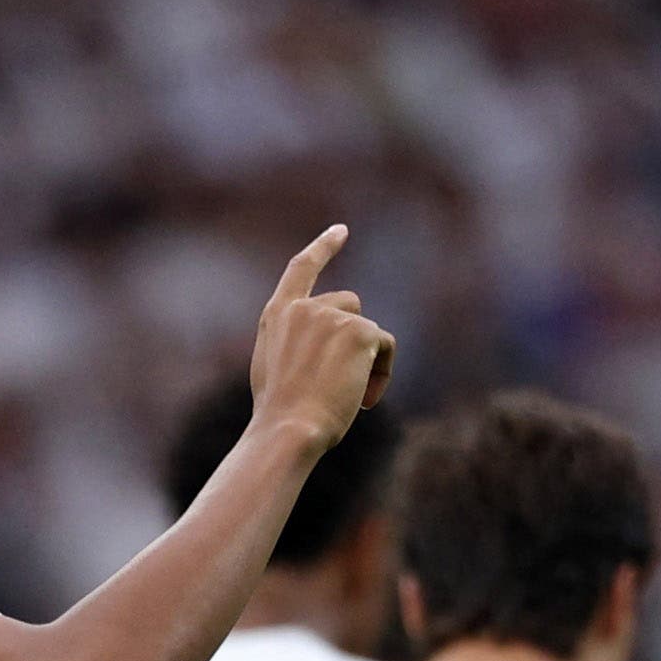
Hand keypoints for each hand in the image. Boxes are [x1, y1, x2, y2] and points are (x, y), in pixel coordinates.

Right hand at [249, 225, 397, 450]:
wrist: (288, 430)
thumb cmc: (280, 415)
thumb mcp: (275, 370)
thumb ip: (295, 342)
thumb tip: (331, 342)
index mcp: (277, 316)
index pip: (301, 269)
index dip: (323, 247)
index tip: (341, 230)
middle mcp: (304, 308)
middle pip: (349, 304)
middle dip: (354, 338)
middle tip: (346, 383)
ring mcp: (331, 316)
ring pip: (369, 330)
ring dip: (368, 360)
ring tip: (350, 396)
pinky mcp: (358, 330)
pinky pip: (384, 345)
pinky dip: (382, 373)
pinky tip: (364, 400)